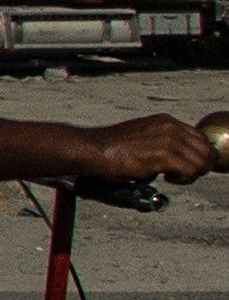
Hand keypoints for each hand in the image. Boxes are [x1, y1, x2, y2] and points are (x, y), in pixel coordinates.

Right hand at [81, 115, 221, 186]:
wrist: (92, 150)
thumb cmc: (109, 149)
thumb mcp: (141, 137)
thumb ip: (160, 142)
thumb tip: (174, 159)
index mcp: (165, 121)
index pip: (199, 137)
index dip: (197, 154)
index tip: (185, 165)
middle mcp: (171, 127)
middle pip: (206, 149)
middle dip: (199, 164)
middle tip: (181, 174)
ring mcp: (169, 140)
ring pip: (202, 161)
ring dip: (191, 173)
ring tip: (173, 177)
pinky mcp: (165, 155)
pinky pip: (191, 171)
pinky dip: (183, 179)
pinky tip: (167, 177)